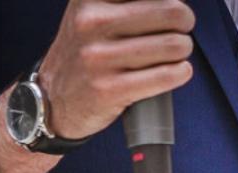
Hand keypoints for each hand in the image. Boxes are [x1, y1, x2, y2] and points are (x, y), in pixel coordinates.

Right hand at [37, 0, 195, 139]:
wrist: (53, 98)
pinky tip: (178, 71)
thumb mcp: (93, 12)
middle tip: (180, 30)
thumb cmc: (87, 51)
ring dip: (183, 50)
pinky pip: (167, 75)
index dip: (171, 0)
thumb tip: (176, 1)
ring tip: (175, 53)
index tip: (169, 9)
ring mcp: (99, 57)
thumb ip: (127, 3)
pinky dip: (181, 72)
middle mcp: (91, 22)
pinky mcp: (110, 89)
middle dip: (184, 22)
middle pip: (172, 12)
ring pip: (174, 46)